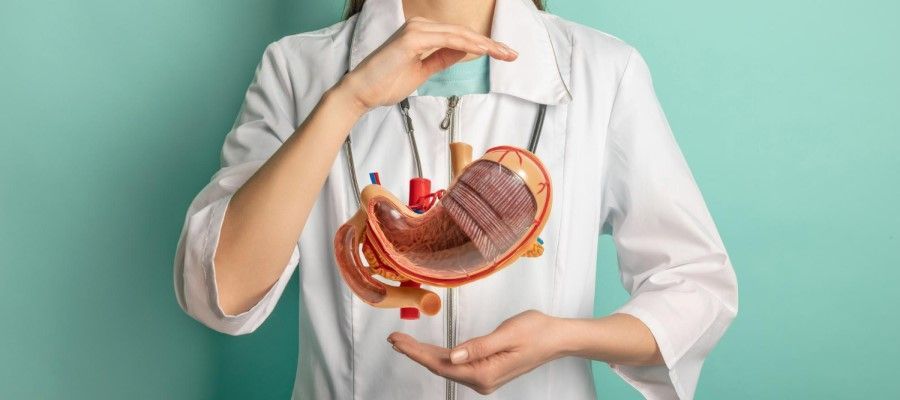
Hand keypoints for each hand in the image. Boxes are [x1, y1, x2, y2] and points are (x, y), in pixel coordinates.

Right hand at [336, 17, 517, 111]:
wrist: (361, 92)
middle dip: (490, 44)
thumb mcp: (423, 70)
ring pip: (459, 34)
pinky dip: (468, 44)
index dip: (483, 45)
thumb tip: (463, 52)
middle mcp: (420, 26)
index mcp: (422, 33)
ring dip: (484, 44)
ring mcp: (416, 30)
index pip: (459, 37)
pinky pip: (447, 39)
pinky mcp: (412, 38)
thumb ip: (442, 58)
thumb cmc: (385, 83)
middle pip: (463, 33)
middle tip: (512, 54)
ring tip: (503, 53)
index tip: (503, 54)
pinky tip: (483, 51)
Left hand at [387, 310, 565, 394]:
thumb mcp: (507, 334)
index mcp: (484, 373)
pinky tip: (428, 350)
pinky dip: (440, 355)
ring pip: (447, 366)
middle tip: (393, 338)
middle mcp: (482, 380)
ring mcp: (484, 377)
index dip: (416, 353)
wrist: (557, 339)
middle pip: (440, 367)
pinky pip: (457, 364)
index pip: (442, 364)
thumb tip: (453, 356)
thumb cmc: (537, 332)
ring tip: (404, 342)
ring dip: (425, 354)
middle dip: (415, 353)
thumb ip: (479, 346)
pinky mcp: (486, 370)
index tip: (397, 341)